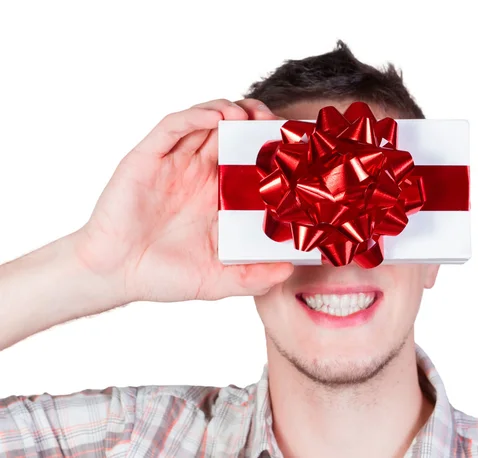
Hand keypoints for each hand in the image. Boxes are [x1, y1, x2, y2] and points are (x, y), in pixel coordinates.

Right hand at [73, 99, 292, 303]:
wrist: (115, 275)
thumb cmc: (164, 276)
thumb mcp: (218, 280)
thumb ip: (254, 277)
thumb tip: (289, 271)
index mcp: (218, 198)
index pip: (250, 163)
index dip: (271, 151)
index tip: (294, 148)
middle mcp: (198, 175)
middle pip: (232, 135)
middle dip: (255, 122)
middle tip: (274, 123)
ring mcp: (174, 164)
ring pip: (205, 122)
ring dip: (230, 112)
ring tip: (250, 114)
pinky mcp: (149, 158)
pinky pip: (173, 127)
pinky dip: (196, 116)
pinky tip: (217, 118)